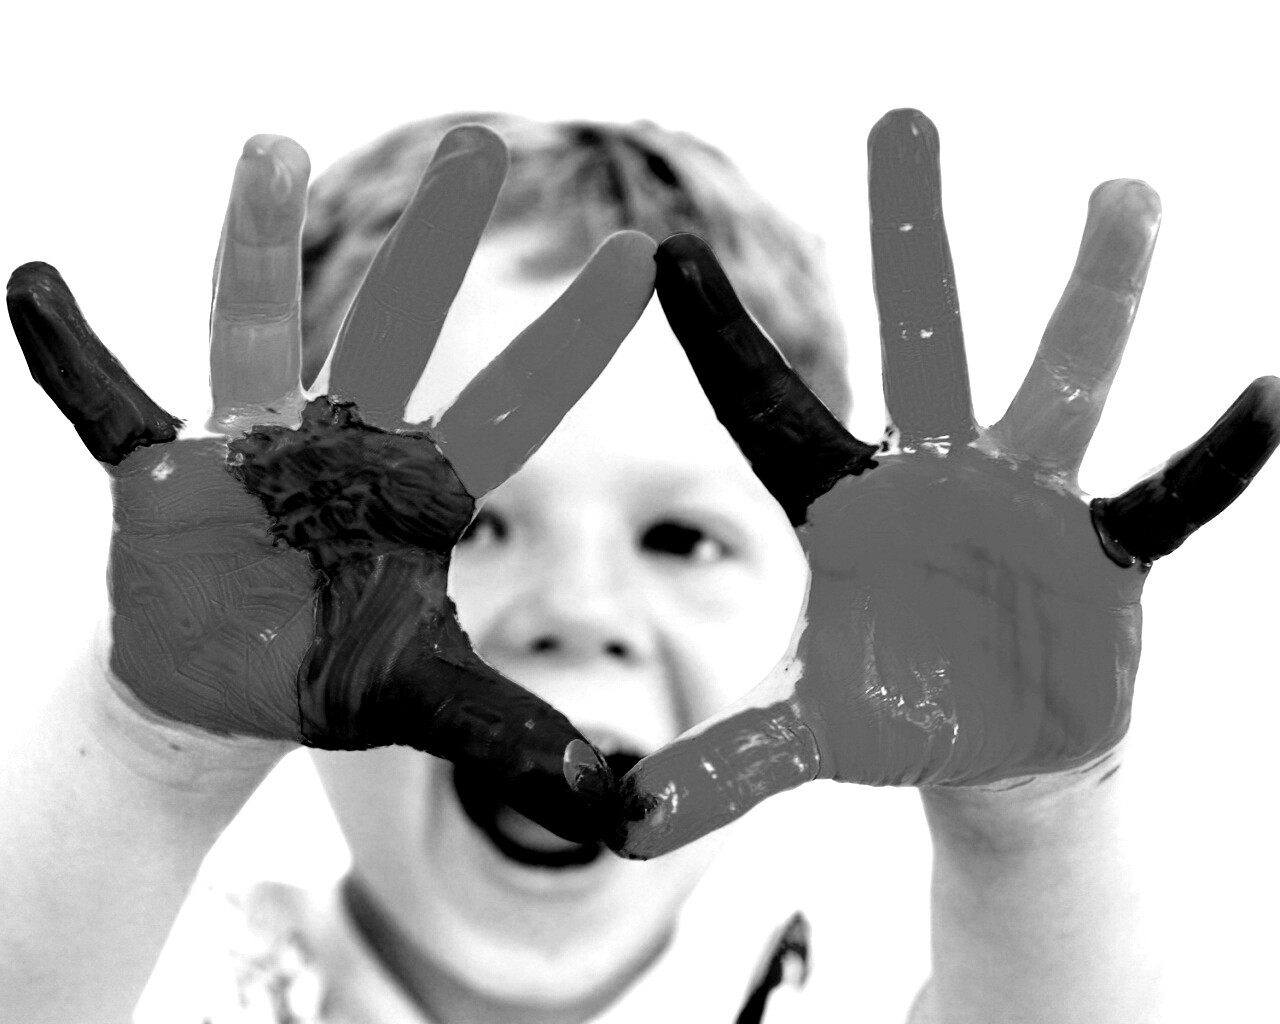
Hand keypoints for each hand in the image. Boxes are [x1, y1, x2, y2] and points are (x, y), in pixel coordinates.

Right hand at [8, 126, 655, 839]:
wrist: (226, 691)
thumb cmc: (331, 677)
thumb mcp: (427, 703)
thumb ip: (513, 738)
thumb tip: (617, 804)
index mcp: (417, 488)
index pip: (517, 405)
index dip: (574, 338)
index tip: (640, 260)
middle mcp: (341, 443)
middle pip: (395, 328)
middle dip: (435, 245)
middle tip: (480, 145)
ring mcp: (250, 448)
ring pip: (254, 328)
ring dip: (257, 245)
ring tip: (272, 150)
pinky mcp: (164, 475)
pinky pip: (107, 404)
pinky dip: (70, 354)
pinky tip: (37, 285)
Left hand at [608, 109, 1279, 857]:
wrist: (995, 746)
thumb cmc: (898, 717)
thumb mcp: (809, 741)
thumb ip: (722, 765)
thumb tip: (617, 821)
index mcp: (844, 507)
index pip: (764, 408)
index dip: (717, 336)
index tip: (668, 252)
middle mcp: (932, 476)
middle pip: (920, 336)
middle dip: (911, 232)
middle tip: (902, 117)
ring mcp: (1023, 500)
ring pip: (1058, 376)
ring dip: (1095, 290)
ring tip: (1126, 190)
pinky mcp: (1101, 547)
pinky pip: (1167, 495)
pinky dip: (1214, 458)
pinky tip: (1266, 397)